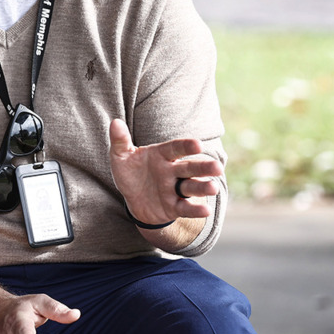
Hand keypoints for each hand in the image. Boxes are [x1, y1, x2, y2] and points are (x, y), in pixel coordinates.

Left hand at [108, 119, 222, 225]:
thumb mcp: (121, 157)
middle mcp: (172, 171)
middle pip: (190, 168)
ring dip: (203, 187)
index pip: (176, 148)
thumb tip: (115, 122)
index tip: (197, 144)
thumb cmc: (131, 173)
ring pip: (192, 187)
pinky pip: (186, 208)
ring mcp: (175, 189)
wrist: (133, 200)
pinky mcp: (175, 207)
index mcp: (162, 155)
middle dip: (204, 168)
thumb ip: (120, 141)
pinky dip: (195, 210)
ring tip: (213, 188)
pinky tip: (205, 210)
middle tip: (218, 168)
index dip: (186, 146)